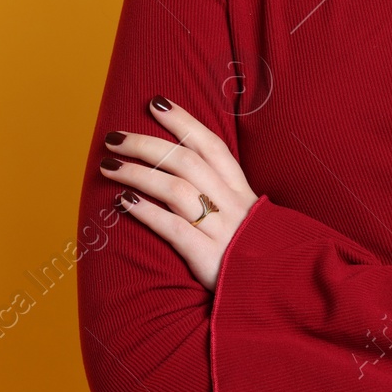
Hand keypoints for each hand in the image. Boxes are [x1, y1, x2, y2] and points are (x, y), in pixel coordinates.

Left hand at [99, 95, 258, 290]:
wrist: (283, 289)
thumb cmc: (257, 253)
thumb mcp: (249, 216)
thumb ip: (223, 194)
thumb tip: (186, 172)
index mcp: (241, 189)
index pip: (210, 144)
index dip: (183, 121)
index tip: (155, 102)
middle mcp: (232, 203)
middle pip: (185, 161)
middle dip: (146, 144)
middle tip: (114, 137)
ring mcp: (221, 230)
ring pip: (176, 190)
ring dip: (139, 174)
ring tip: (109, 166)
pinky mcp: (209, 258)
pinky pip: (174, 229)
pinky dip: (147, 213)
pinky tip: (123, 203)